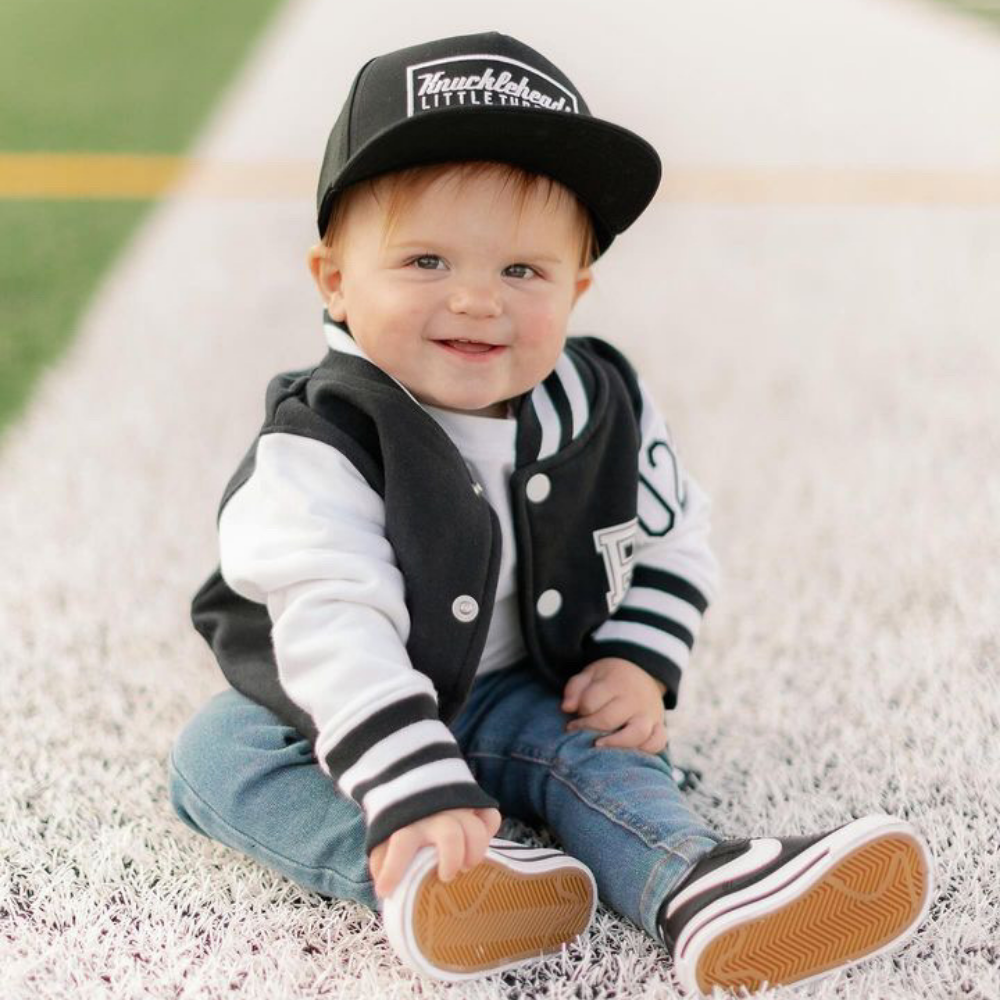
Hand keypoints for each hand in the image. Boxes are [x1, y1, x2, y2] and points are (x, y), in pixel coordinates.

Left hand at [368, 806, 501, 898]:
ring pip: (475, 828)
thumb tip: (384, 891)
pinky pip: (490, 816)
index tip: (385, 891)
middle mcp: (433, 815)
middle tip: (447, 876)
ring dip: (475, 850)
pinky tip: (480, 844)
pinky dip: (489, 831)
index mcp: (407, 824)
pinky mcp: (474, 804)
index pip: (401, 843)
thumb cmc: (401, 823)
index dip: (393, 869)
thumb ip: (382, 863)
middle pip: (451, 835)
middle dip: (452, 860)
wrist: (415, 786)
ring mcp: (457, 808)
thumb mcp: (384, 841)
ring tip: (467, 866)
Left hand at [562, 657, 668, 753]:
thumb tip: (567, 708)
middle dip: (588, 728)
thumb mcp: (591, 674)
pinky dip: (646, 749)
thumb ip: (575, 688)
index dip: (579, 711)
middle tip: (578, 731)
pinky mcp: (659, 725)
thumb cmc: (609, 677)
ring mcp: (649, 713)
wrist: (642, 672)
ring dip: (615, 743)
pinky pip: (658, 741)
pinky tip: (628, 752)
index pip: (590, 702)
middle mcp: (634, 698)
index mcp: (615, 682)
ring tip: (598, 744)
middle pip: (608, 720)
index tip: (573, 717)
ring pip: (637, 734)